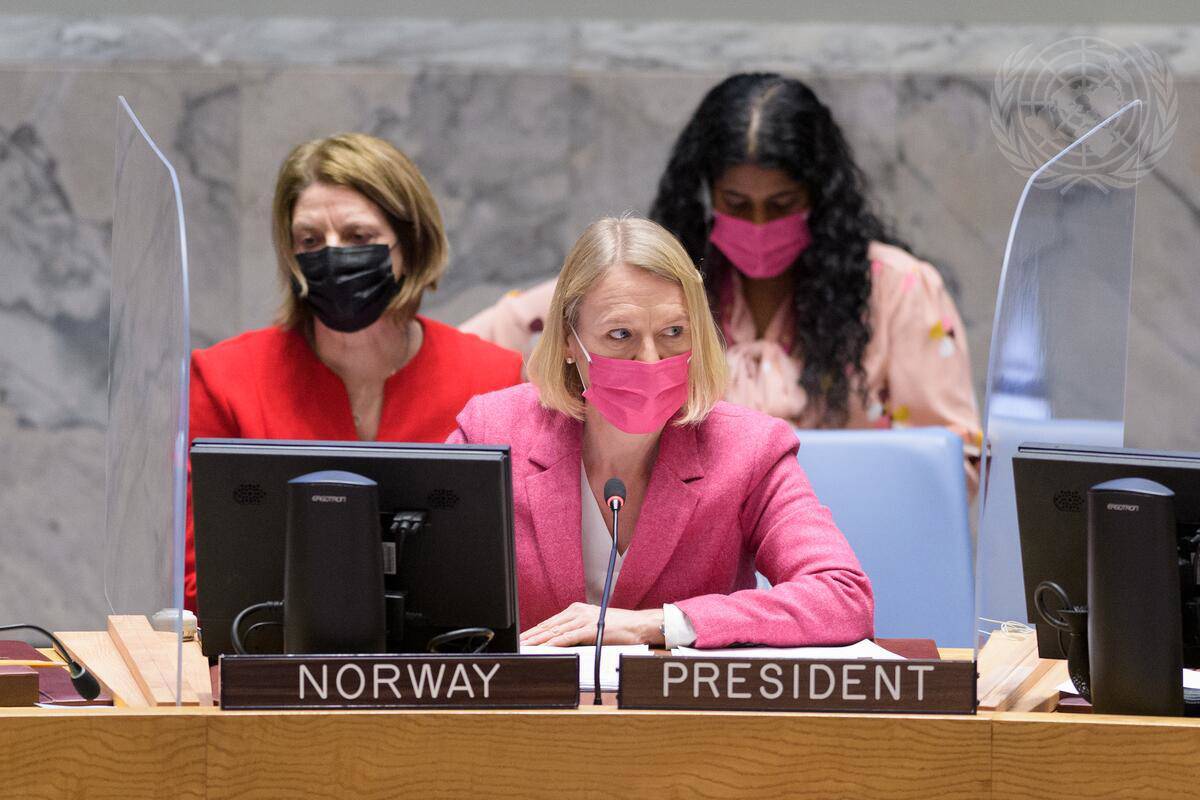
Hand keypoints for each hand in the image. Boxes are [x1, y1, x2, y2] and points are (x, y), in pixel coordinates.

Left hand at [519, 602, 663, 646]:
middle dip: (531, 636)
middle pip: (548, 626)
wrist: (639, 625)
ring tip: (524, 647)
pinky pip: (567, 637)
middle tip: (517, 643)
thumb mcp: (593, 628)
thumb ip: (577, 633)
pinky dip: (553, 643)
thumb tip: (560, 644)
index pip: (550, 623)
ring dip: (538, 641)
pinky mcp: (590, 628)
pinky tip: (544, 648)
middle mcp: (577, 612)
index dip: (534, 632)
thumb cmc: (619, 629)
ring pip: (554, 632)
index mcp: (576, 610)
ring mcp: (583, 619)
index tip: (522, 639)